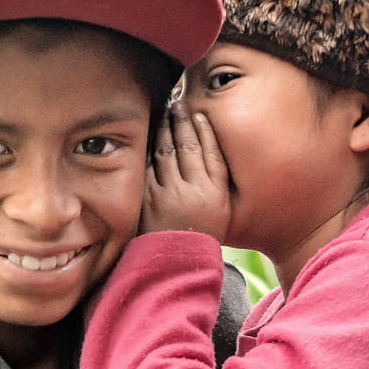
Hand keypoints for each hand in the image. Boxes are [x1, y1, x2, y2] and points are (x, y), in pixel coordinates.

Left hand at [144, 110, 231, 239]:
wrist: (175, 264)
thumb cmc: (199, 236)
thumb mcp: (220, 211)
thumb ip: (215, 182)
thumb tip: (206, 151)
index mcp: (216, 194)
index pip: (211, 152)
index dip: (204, 130)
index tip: (198, 114)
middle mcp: (195, 191)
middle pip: (189, 146)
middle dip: (183, 121)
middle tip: (178, 104)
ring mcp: (169, 194)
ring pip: (167, 152)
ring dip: (165, 129)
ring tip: (166, 114)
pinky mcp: (148, 200)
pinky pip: (149, 167)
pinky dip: (150, 150)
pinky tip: (150, 137)